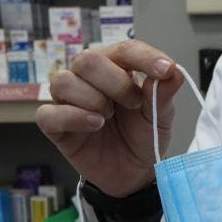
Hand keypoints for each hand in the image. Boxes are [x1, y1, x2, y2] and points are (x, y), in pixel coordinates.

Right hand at [36, 40, 184, 197]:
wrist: (133, 172)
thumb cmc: (142, 136)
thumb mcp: (160, 116)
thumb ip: (163, 94)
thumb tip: (173, 72)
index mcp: (116, 67)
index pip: (124, 50)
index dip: (144, 57)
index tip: (165, 70)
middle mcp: (88, 78)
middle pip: (88, 59)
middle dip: (115, 82)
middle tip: (133, 104)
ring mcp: (68, 100)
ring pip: (64, 81)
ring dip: (93, 99)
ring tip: (108, 118)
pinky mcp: (54, 125)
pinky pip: (48, 113)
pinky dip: (73, 117)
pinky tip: (94, 125)